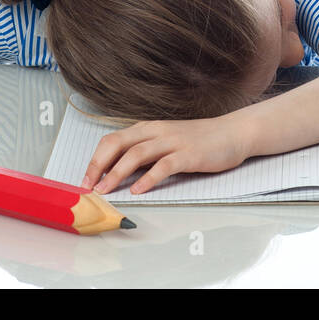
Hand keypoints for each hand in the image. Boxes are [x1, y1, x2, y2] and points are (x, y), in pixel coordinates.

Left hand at [81, 114, 256, 195]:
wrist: (233, 133)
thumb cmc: (199, 140)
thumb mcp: (167, 141)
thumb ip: (145, 153)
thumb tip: (118, 172)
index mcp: (148, 129)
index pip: (112, 140)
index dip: (95, 160)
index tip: (85, 180)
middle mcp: (156, 132)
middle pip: (117, 144)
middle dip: (98, 166)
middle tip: (88, 187)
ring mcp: (173, 142)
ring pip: (136, 154)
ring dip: (117, 174)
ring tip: (105, 191)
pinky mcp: (189, 154)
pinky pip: (163, 165)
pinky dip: (148, 178)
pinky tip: (138, 190)